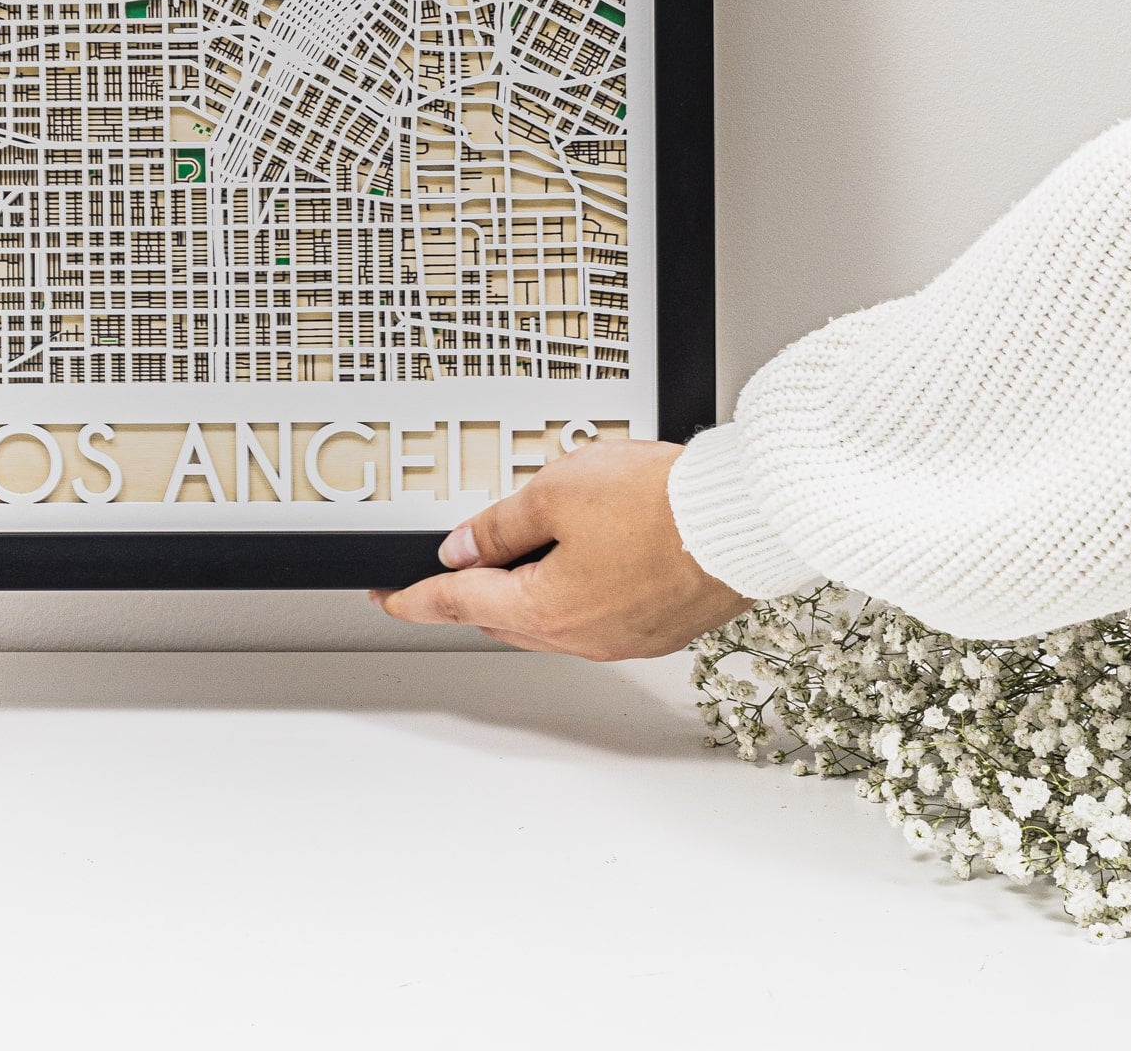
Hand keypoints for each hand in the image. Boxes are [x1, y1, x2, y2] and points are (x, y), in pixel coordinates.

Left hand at [370, 439, 749, 659]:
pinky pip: (596, 615)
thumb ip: (499, 525)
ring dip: (529, 588)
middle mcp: (585, 637)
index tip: (387, 597)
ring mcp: (625, 637)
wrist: (744, 517)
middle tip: (455, 560)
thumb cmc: (661, 503)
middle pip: (504, 617)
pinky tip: (587, 552)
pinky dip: (575, 589)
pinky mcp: (659, 626)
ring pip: (552, 619)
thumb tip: (463, 549)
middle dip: (474, 589)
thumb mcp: (554, 493)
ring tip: (530, 540)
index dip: (413, 597)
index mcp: (547, 609)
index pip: (457, 604)